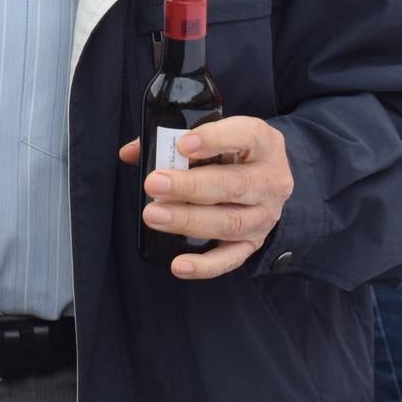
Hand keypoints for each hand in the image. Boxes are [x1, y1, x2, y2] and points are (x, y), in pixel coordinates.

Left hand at [116, 115, 293, 278]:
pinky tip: (178, 265)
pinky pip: (230, 259)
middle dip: (190, 186)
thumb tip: (130, 154)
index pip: (247, 136)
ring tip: (154, 215)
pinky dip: (204, 266)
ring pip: (229, 222)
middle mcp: (271, 180)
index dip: (215, 139)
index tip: (182, 145)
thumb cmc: (233, 153)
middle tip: (154, 184)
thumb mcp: (216, 135)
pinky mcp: (253, 243)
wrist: (267, 181)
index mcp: (264, 143)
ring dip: (188, 220)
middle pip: (234, 185)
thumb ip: (174, 139)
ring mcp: (264, 215)